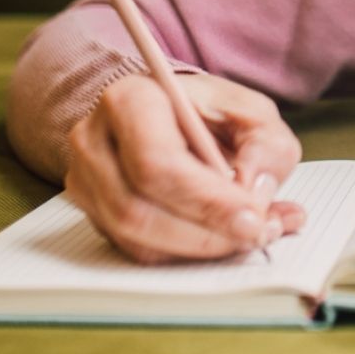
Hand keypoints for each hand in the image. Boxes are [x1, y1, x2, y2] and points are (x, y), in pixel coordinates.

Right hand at [63, 70, 306, 263]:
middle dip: (205, 232)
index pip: (156, 162)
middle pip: (137, 208)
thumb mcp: (252, 112)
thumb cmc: (209, 112)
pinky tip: (223, 239)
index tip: (252, 218)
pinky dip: (186, 254)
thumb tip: (256, 193)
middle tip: (256, 234)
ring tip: (250, 236)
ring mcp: (87, 180)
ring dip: (199, 248)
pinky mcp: (95, 212)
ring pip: (135, 237)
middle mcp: (95, 140)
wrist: (172, 115)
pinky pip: (137, 250)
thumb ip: (267, 146)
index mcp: (130, 99)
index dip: (205, 200)